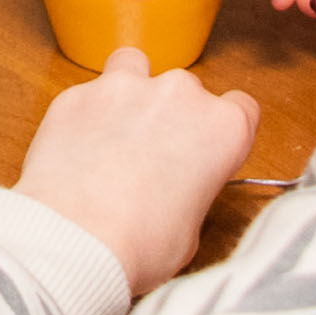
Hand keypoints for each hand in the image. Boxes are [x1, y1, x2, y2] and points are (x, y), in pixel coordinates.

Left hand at [12, 48, 258, 303]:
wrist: (74, 241)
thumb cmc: (139, 246)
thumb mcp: (191, 232)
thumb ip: (192, 192)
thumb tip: (174, 193)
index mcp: (222, 128)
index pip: (242, 108)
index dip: (221, 132)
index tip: (206, 151)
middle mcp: (179, 95)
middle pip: (186, 90)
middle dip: (172, 116)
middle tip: (152, 158)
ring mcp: (125, 86)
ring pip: (133, 68)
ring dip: (129, 94)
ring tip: (113, 136)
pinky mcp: (76, 94)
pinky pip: (86, 95)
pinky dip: (84, 117)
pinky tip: (73, 152)